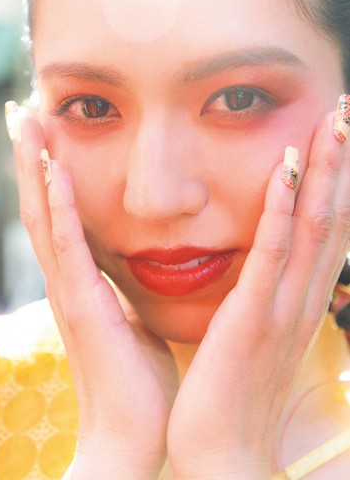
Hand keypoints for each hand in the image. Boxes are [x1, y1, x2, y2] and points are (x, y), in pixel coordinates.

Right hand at [7, 104, 177, 479]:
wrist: (134, 432)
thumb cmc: (139, 378)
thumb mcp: (134, 318)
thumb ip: (127, 289)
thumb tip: (139, 266)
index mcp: (80, 281)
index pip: (57, 216)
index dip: (48, 174)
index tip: (47, 133)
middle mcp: (66, 280)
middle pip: (40, 206)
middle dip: (30, 158)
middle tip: (24, 111)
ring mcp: (69, 291)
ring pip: (43, 217)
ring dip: (34, 168)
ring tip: (26, 121)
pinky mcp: (82, 304)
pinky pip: (67, 246)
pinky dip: (58, 206)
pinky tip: (53, 170)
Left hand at [167, 109, 349, 479]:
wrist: (220, 451)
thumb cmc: (232, 392)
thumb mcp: (254, 335)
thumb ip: (262, 298)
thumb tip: (264, 269)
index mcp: (296, 299)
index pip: (323, 228)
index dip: (336, 181)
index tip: (339, 137)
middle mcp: (299, 296)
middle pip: (329, 216)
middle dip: (341, 162)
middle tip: (346, 111)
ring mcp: (280, 305)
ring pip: (310, 225)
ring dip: (323, 171)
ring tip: (333, 123)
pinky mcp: (252, 316)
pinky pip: (271, 253)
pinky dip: (282, 208)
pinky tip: (287, 169)